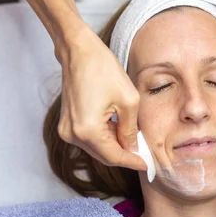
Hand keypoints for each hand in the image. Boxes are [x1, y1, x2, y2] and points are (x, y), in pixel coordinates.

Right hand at [55, 24, 146, 170]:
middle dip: (125, 156)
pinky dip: (105, 138)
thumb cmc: (103, 69)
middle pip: (104, 156)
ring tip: (135, 141)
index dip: (133, 162)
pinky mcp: (66, 123)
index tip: (148, 165)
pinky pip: (89, 138)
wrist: (78, 51)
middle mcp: (73, 135)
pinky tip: (119, 131)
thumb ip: (131, 129)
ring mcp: (66, 129)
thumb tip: (133, 148)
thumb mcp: (128, 100)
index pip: (114, 157)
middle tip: (145, 156)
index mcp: (88, 130)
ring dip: (115, 147)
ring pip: (96, 149)